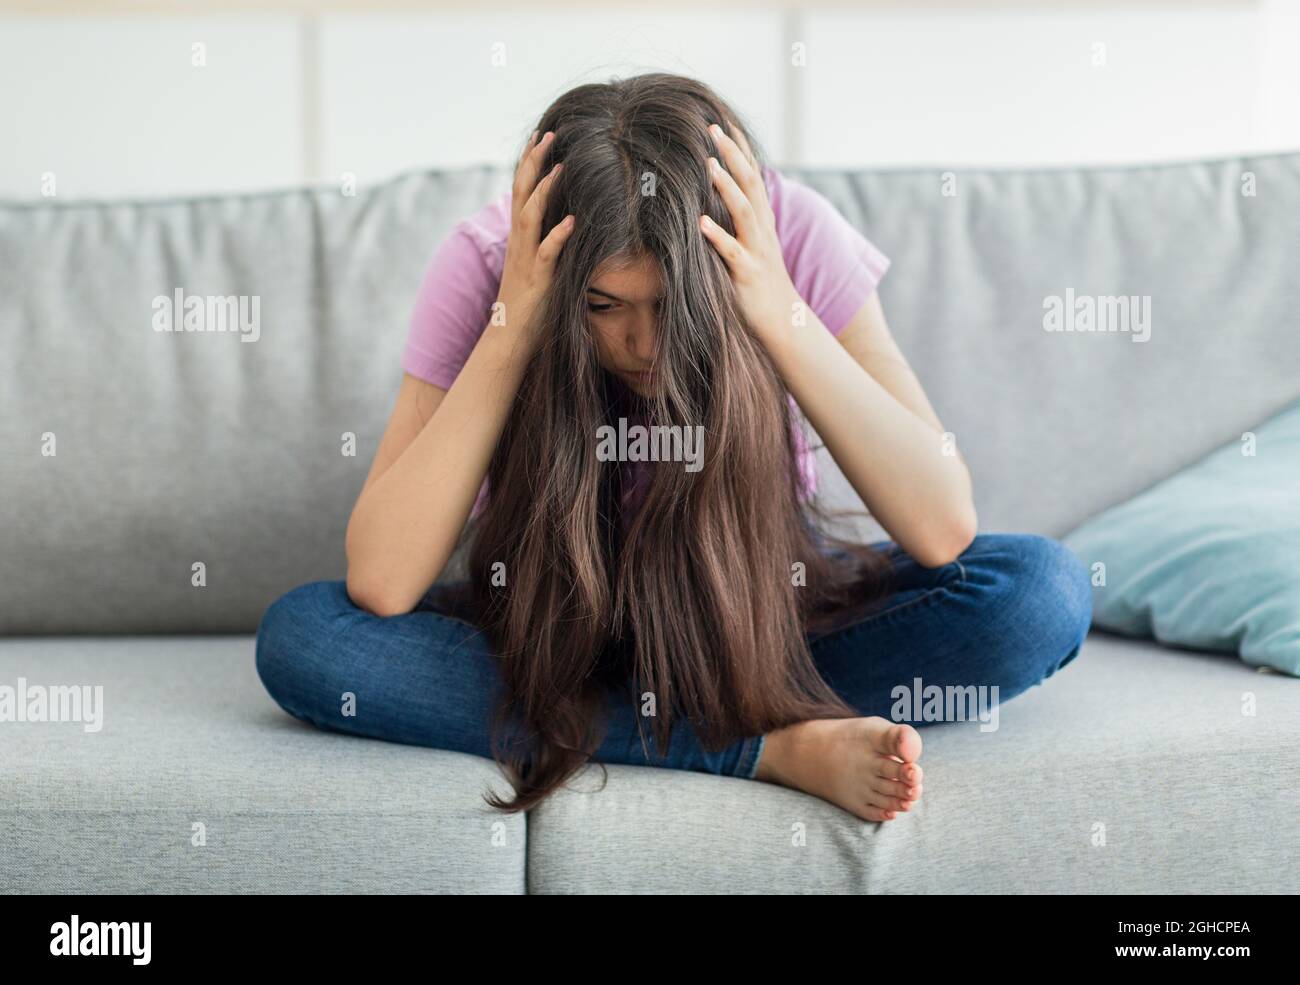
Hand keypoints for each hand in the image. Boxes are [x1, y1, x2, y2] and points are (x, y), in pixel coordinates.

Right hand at [494, 129, 574, 355]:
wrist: (508, 339)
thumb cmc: (529, 306)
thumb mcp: (538, 267)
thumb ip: (548, 244)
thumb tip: (568, 223)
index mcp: (519, 238)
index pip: (521, 192)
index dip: (529, 163)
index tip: (540, 137)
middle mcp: (518, 244)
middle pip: (521, 194)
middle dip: (534, 163)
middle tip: (548, 134)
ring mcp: (525, 261)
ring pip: (530, 217)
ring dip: (545, 191)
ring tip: (560, 167)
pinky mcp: (536, 280)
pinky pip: (546, 254)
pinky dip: (558, 236)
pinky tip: (572, 221)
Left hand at [698, 122, 801, 348]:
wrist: (783, 322)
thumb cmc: (759, 283)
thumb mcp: (750, 245)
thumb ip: (737, 221)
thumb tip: (713, 199)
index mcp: (761, 220)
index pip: (752, 175)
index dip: (739, 149)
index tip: (722, 122)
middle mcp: (762, 230)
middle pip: (750, 184)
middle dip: (733, 155)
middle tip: (712, 129)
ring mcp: (757, 251)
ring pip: (745, 212)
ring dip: (727, 187)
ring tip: (709, 166)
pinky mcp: (748, 275)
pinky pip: (733, 252)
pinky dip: (717, 237)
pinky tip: (701, 223)